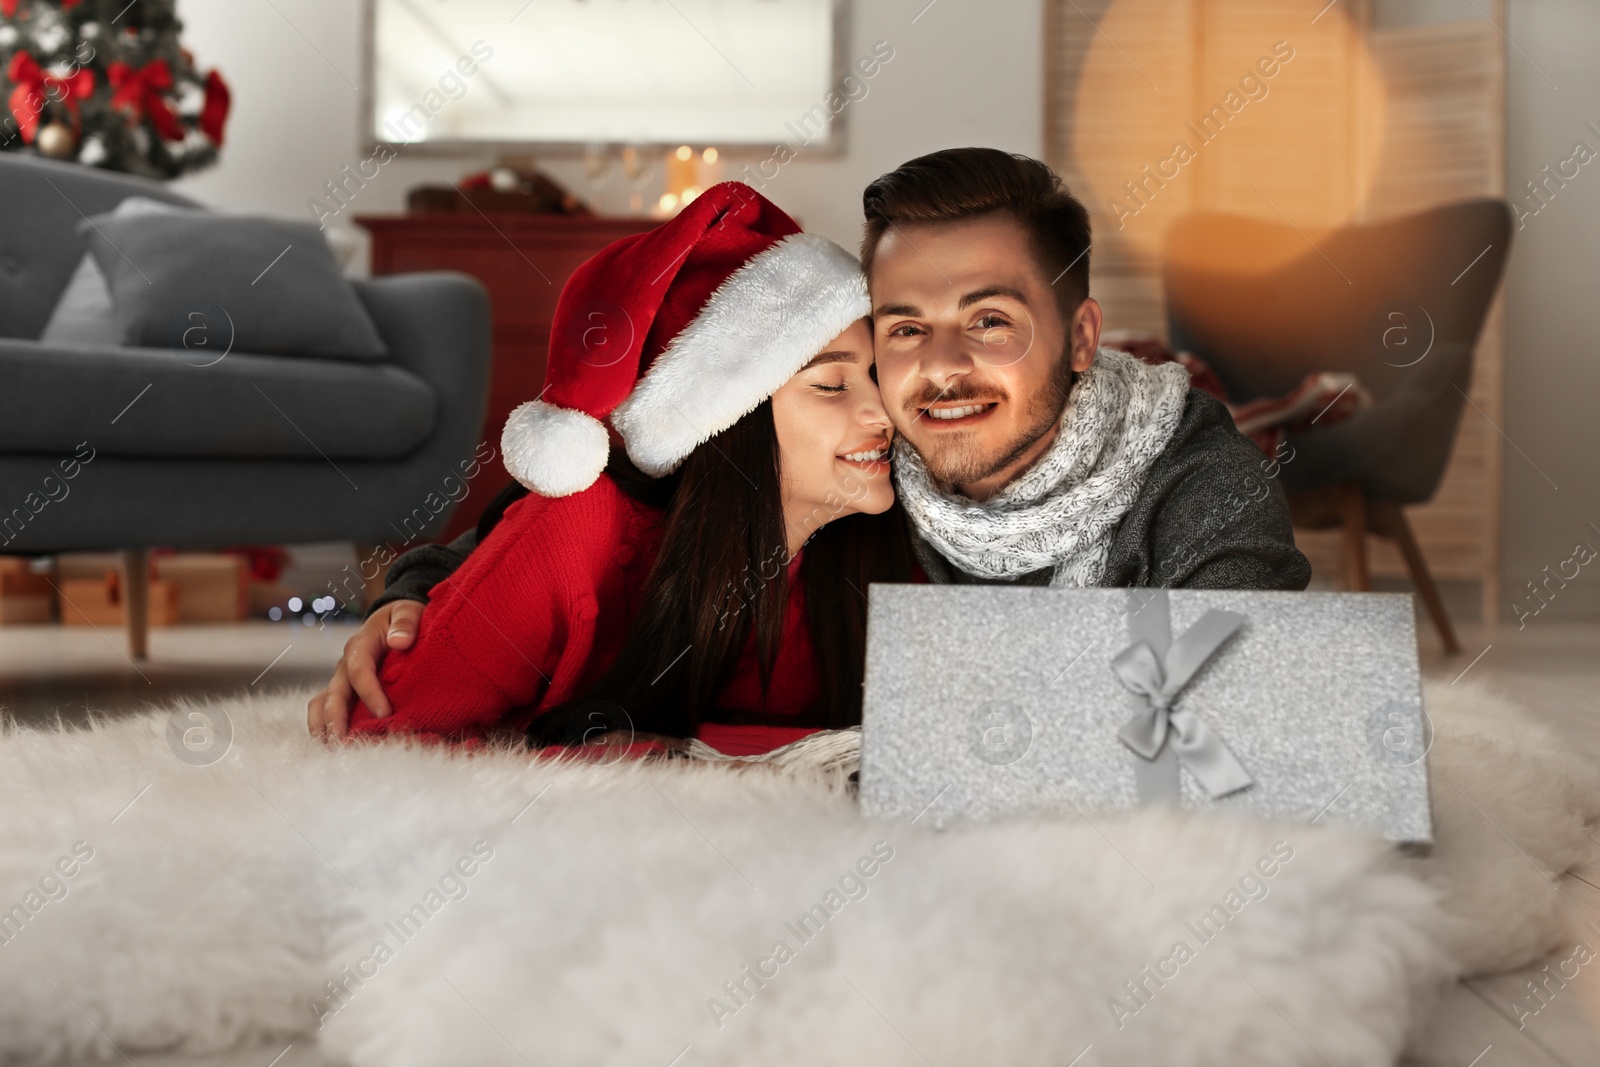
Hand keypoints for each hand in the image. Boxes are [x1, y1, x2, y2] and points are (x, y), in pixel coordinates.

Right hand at [307, 599, 422, 739]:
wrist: (393, 620)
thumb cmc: (402, 617)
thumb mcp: (408, 611)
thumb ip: (405, 623)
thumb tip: (400, 641)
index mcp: (360, 645)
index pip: (360, 671)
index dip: (370, 693)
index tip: (385, 713)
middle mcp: (346, 665)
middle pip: (335, 693)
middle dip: (337, 718)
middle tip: (345, 742)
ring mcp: (342, 679)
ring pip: (322, 703)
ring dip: (324, 726)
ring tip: (333, 749)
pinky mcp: (344, 691)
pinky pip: (327, 708)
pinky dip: (327, 726)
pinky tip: (335, 746)